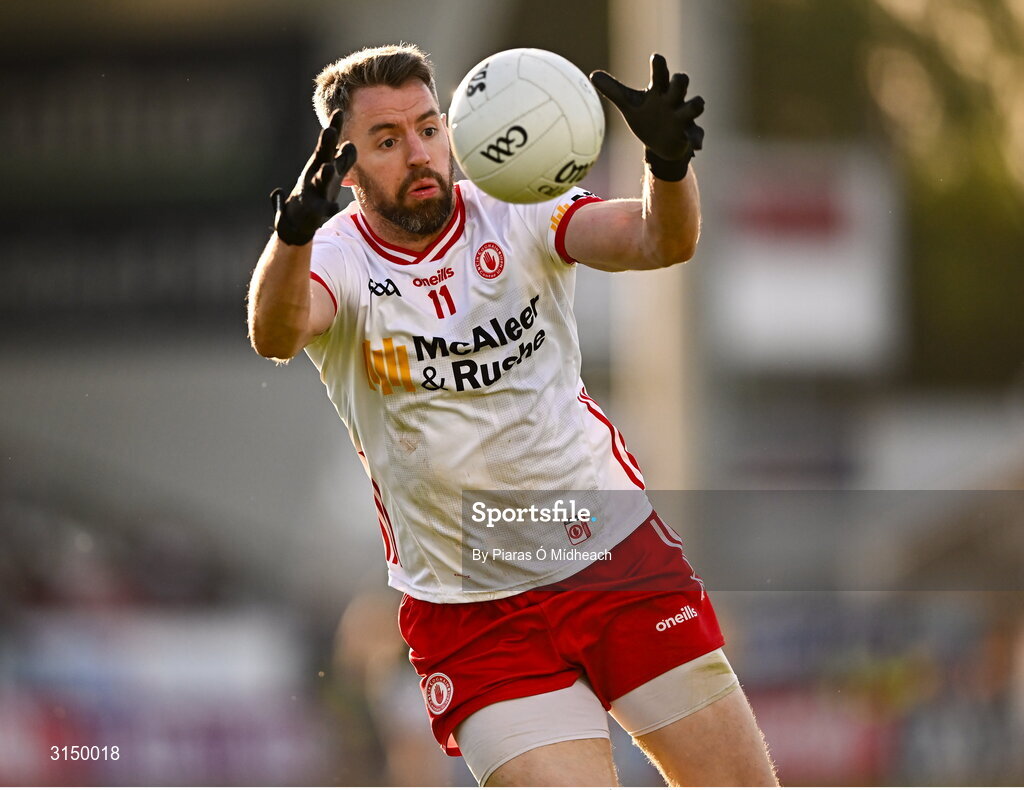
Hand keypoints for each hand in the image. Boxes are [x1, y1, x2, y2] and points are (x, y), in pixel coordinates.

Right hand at [270, 110, 357, 245]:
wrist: (299, 220)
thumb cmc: (316, 191)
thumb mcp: (330, 174)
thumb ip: (342, 161)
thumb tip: (351, 146)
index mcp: (321, 163)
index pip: (330, 143)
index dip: (334, 128)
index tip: (339, 112)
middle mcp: (317, 173)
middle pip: (323, 155)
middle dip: (327, 143)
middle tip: (329, 129)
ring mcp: (314, 190)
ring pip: (321, 180)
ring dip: (324, 174)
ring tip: (327, 168)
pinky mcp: (314, 209)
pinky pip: (323, 207)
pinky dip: (328, 207)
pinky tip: (333, 207)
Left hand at [590, 54, 703, 180]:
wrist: (660, 143)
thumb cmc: (646, 116)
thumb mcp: (628, 104)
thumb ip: (613, 90)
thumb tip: (592, 75)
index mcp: (659, 90)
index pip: (660, 74)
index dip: (659, 66)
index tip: (656, 58)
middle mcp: (674, 100)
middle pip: (682, 83)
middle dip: (680, 81)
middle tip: (677, 80)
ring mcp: (683, 117)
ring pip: (695, 106)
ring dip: (694, 106)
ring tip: (695, 105)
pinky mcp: (690, 135)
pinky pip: (696, 137)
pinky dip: (696, 140)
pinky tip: (695, 146)